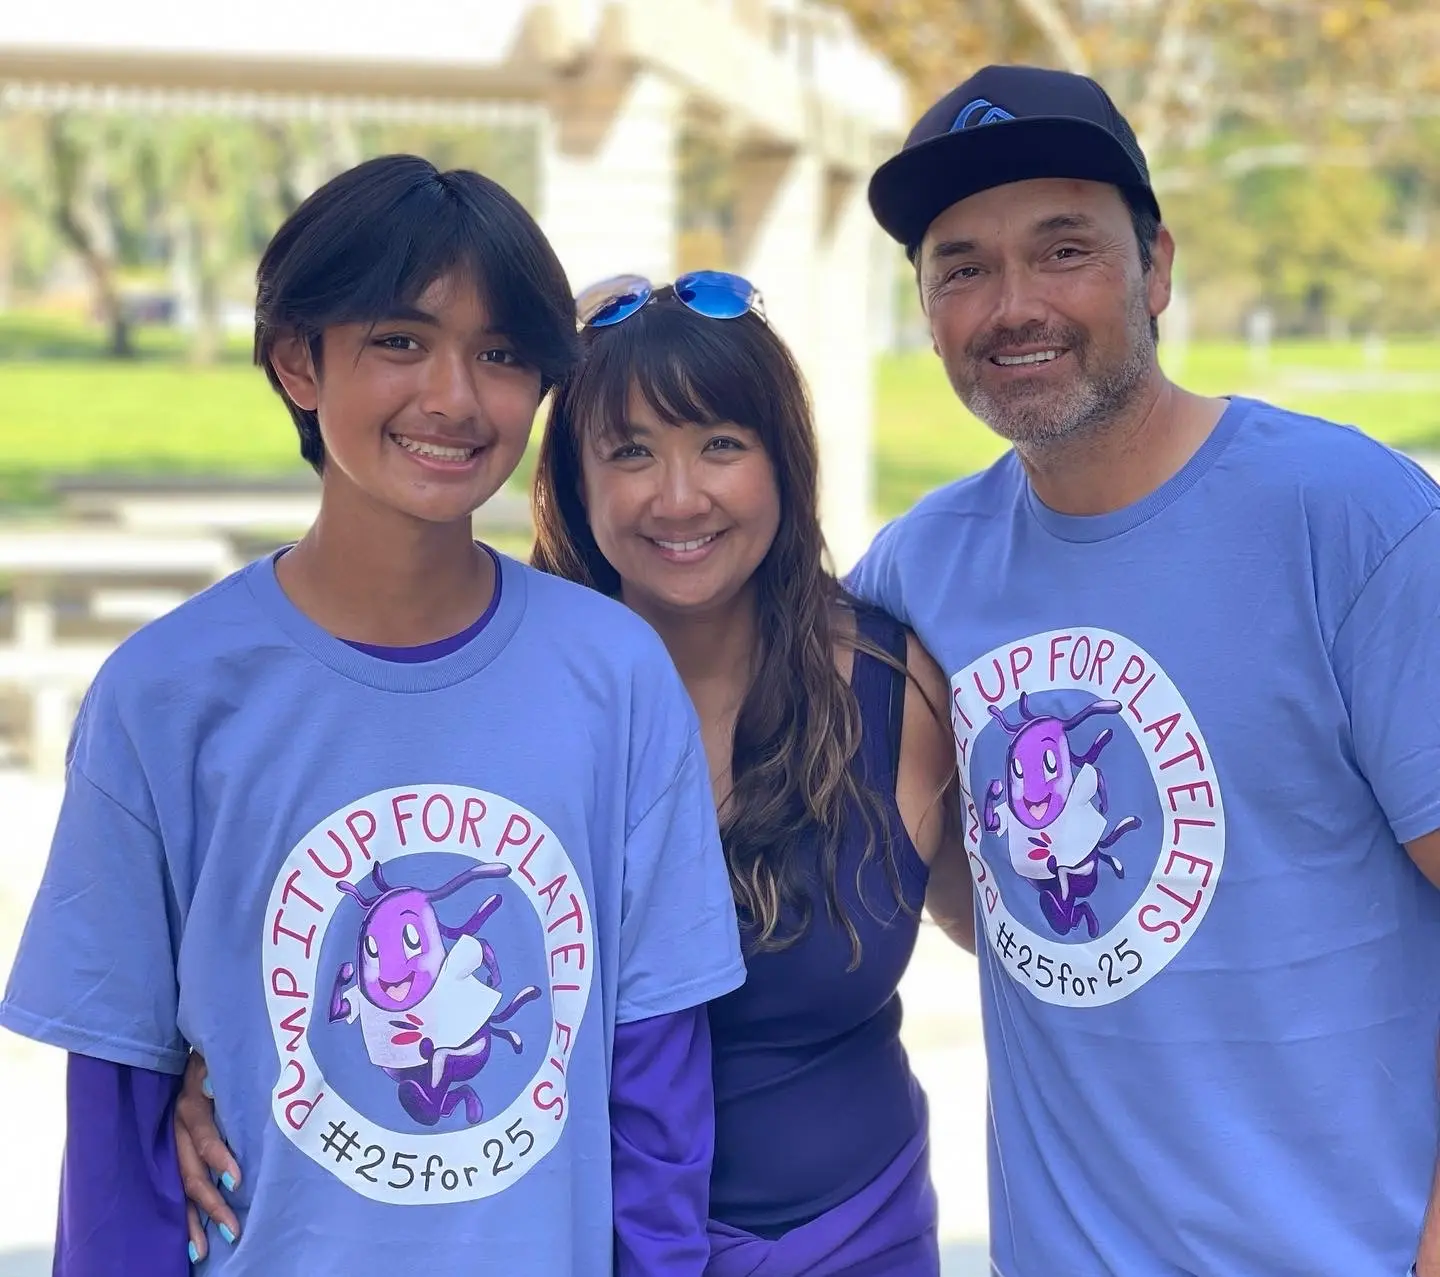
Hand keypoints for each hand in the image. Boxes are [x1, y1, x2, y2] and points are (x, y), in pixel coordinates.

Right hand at [175, 1052, 242, 1260]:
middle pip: (190, 1173)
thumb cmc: (211, 1056)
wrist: (181, 1053)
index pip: (205, 1137)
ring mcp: (170, 1144)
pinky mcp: (170, 1153)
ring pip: (178, 1188)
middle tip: (232, 1231)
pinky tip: (190, 1240)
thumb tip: (218, 1088)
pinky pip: (174, 1187)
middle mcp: (175, 1129)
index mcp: (189, 1105)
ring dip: (190, 1221)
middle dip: (210, 1204)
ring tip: (201, 1252)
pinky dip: (182, 1214)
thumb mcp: (215, 1059)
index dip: (220, 1158)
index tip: (238, 1181)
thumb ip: (219, 1074)